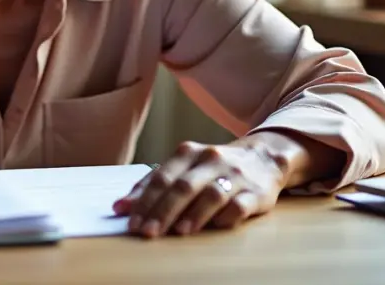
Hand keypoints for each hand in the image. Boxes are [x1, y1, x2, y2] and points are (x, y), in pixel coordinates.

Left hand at [112, 139, 288, 237]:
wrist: (263, 157)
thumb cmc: (213, 168)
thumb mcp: (183, 168)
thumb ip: (153, 185)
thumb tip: (120, 207)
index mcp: (188, 153)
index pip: (162, 177)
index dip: (144, 199)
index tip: (131, 220)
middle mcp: (210, 160)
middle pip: (183, 186)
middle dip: (162, 210)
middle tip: (148, 231)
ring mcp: (234, 175)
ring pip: (211, 194)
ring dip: (193, 214)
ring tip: (178, 231)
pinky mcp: (256, 192)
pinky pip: (240, 205)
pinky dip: (226, 216)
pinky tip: (214, 227)